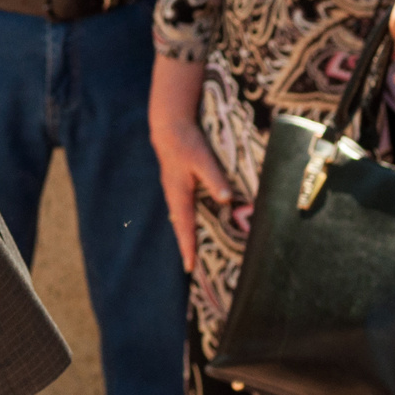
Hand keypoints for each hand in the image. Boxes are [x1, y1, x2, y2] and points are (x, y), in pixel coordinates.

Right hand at [148, 54, 228, 274]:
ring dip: (186, 235)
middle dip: (186, 246)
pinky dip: (187, 222)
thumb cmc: (186, 142)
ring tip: (193, 252)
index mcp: (179, 193)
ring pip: (180, 219)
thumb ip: (215, 178)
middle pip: (180, 227)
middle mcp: (174, 196)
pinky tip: (193, 226)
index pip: (185, 226)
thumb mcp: (202, 158)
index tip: (190, 267)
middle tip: (193, 268)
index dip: (188, 247)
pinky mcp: (177, 185)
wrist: (169, 126)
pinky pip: (182, 210)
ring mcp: (174, 191)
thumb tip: (226, 200)